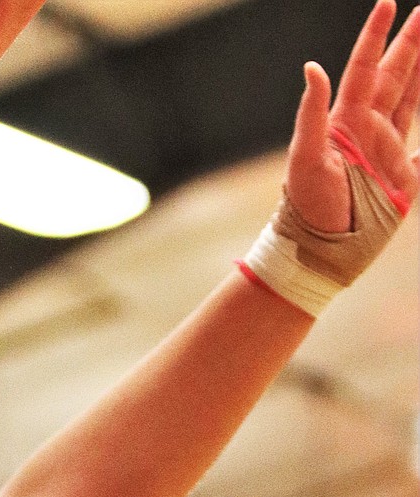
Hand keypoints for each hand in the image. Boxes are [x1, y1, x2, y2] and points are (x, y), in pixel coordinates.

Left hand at [286, 0, 419, 231]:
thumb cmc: (306, 208)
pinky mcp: (402, 180)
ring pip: (412, 101)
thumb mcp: (307, 160)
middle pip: (395, 76)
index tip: (388, 5)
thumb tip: (313, 68)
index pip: (365, 69)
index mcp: (346, 122)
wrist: (319, 252)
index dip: (375, 37)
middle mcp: (368, 131)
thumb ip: (312, 114)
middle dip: (412, 43)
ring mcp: (387, 153)